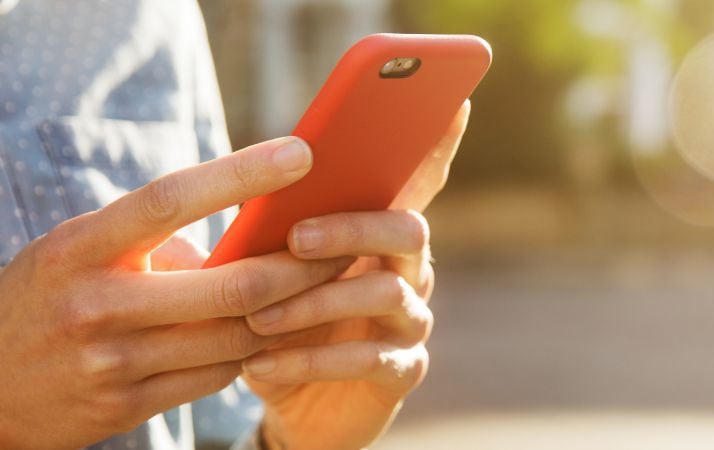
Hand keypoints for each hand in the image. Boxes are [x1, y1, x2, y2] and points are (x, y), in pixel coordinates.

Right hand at [0, 137, 350, 448]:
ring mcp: (113, 363)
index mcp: (82, 246)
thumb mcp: (82, 250)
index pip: (172, 199)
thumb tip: (247, 242)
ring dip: (294, 312)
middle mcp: (97, 304)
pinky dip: (257, 351)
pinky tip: (281, 331)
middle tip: (346, 243)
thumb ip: (160, 244)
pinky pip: (218, 377)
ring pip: (237, 337)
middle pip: (232, 285)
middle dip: (303, 266)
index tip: (301, 153)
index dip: (242, 174)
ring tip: (331, 285)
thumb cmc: (48, 295)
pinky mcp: (128, 406)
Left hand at [242, 102, 470, 449]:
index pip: (418, 183)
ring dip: (316, 301)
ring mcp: (411, 321)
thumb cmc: (285, 320)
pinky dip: (311, 359)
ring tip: (257, 317)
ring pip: (386, 292)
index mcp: (381, 235)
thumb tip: (261, 183)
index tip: (454, 103)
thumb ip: (280, 230)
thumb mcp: (274, 272)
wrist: (292, 400)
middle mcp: (410, 270)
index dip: (438, 145)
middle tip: (295, 236)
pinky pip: (368, 358)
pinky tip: (261, 364)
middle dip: (352, 227)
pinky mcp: (401, 371)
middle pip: (406, 229)